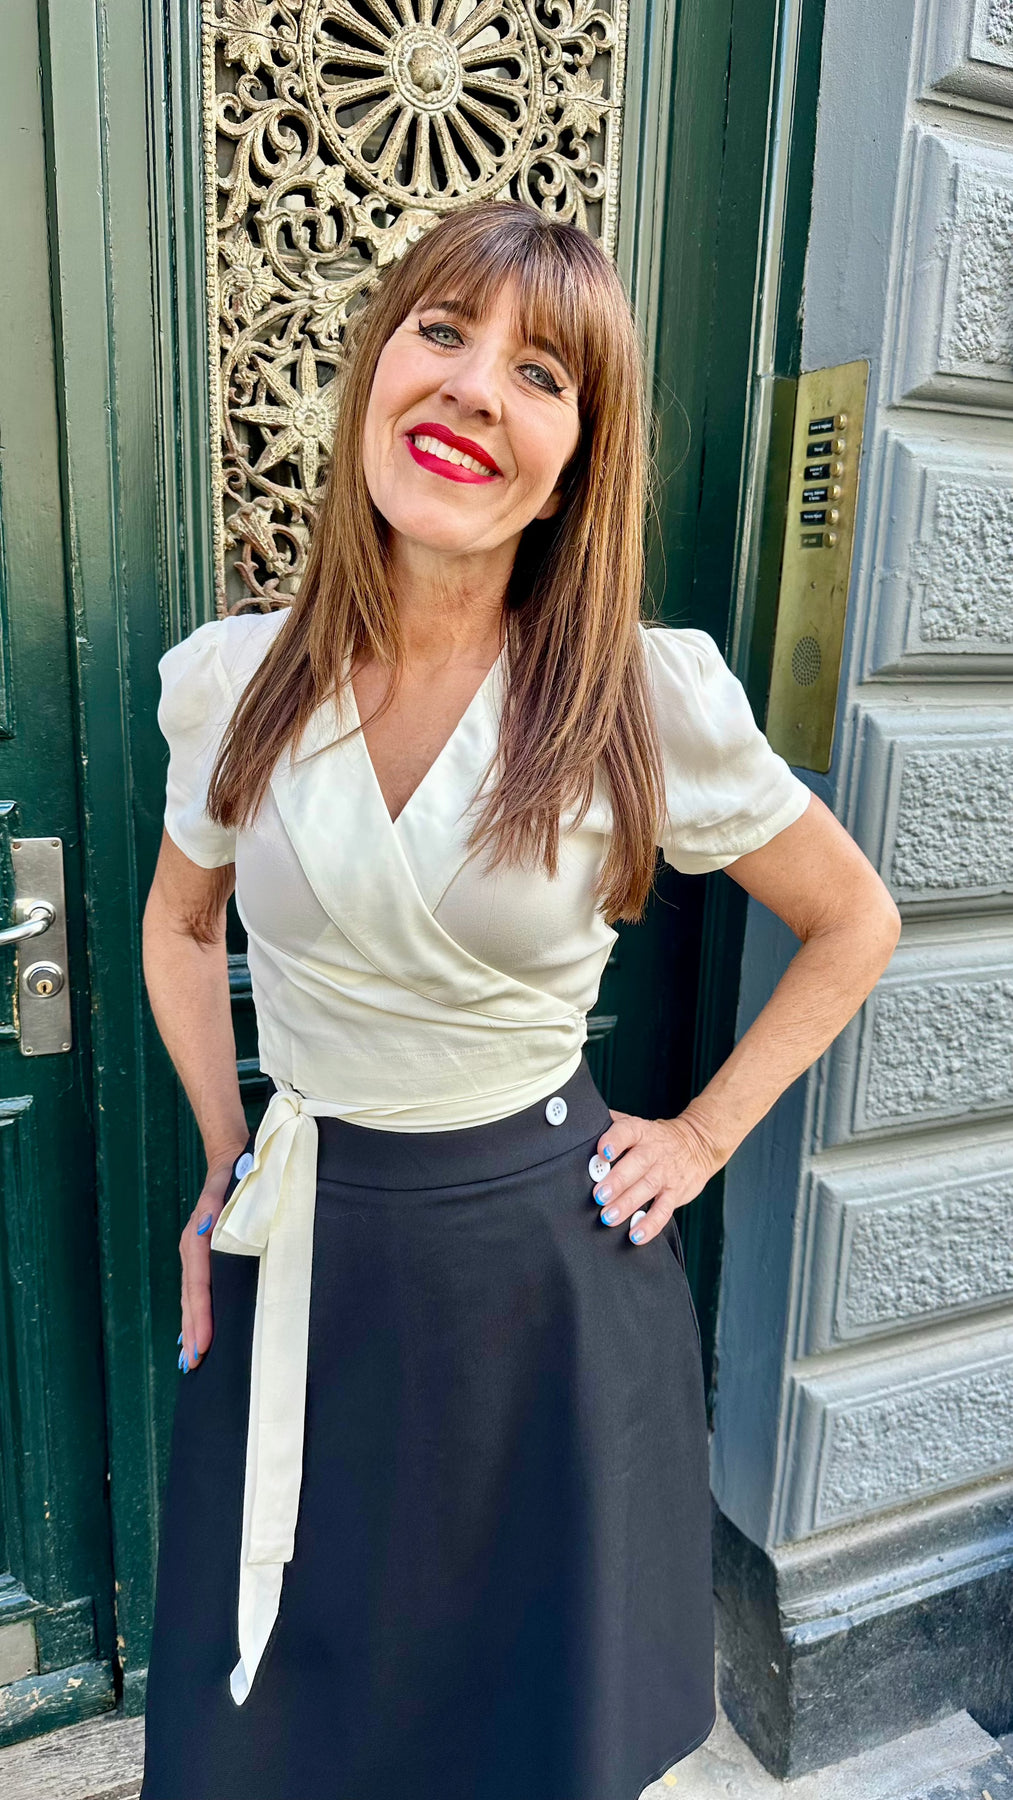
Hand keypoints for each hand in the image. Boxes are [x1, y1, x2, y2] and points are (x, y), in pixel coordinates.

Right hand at [178, 1146, 246, 1370]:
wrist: (230, 1162)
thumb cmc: (236, 1177)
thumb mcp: (229, 1188)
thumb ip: (216, 1206)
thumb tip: (206, 1225)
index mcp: (198, 1238)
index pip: (198, 1286)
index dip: (200, 1316)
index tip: (202, 1345)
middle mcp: (192, 1249)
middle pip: (190, 1298)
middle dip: (191, 1332)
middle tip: (193, 1365)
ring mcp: (195, 1254)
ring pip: (191, 1297)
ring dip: (191, 1327)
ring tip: (191, 1359)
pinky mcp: (203, 1256)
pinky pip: (197, 1291)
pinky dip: (195, 1314)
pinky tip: (196, 1333)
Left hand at [590, 1107, 723, 1242]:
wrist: (696, 1144)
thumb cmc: (654, 1138)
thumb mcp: (635, 1124)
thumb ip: (610, 1125)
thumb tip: (580, 1123)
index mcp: (640, 1132)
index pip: (627, 1132)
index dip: (614, 1141)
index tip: (602, 1151)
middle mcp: (653, 1152)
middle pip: (636, 1165)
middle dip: (617, 1181)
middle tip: (599, 1195)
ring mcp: (665, 1173)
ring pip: (647, 1188)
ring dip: (627, 1204)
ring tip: (608, 1217)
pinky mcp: (675, 1193)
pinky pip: (664, 1210)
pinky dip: (650, 1224)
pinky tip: (636, 1235)